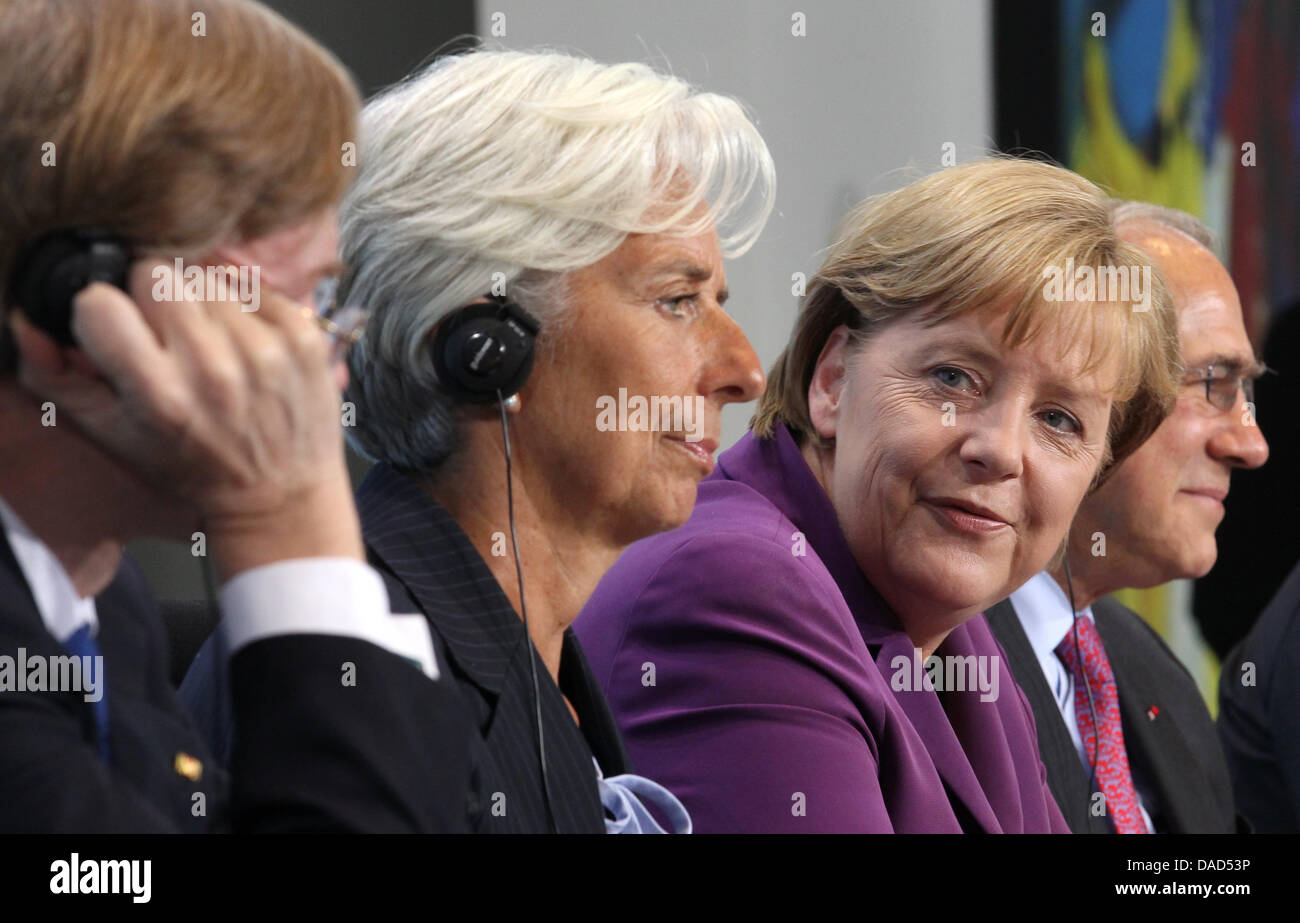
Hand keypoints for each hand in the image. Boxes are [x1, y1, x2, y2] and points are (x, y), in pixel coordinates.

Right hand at [10, 260, 362, 577]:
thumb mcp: (114, 434)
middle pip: (156, 273)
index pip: (101, 303)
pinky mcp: (304, 340)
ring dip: (202, 304)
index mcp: (160, 396)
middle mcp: (214, 370)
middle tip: (168, 335)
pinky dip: (248, 309)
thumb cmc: (191, 464)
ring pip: (207, 277)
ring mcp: (265, 352)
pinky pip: (258, 287)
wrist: (281, 496)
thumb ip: (57, 378)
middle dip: (154, 299)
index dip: (105, 313)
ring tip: (213, 346)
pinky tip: (248, 346)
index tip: (121, 332)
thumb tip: (29, 318)